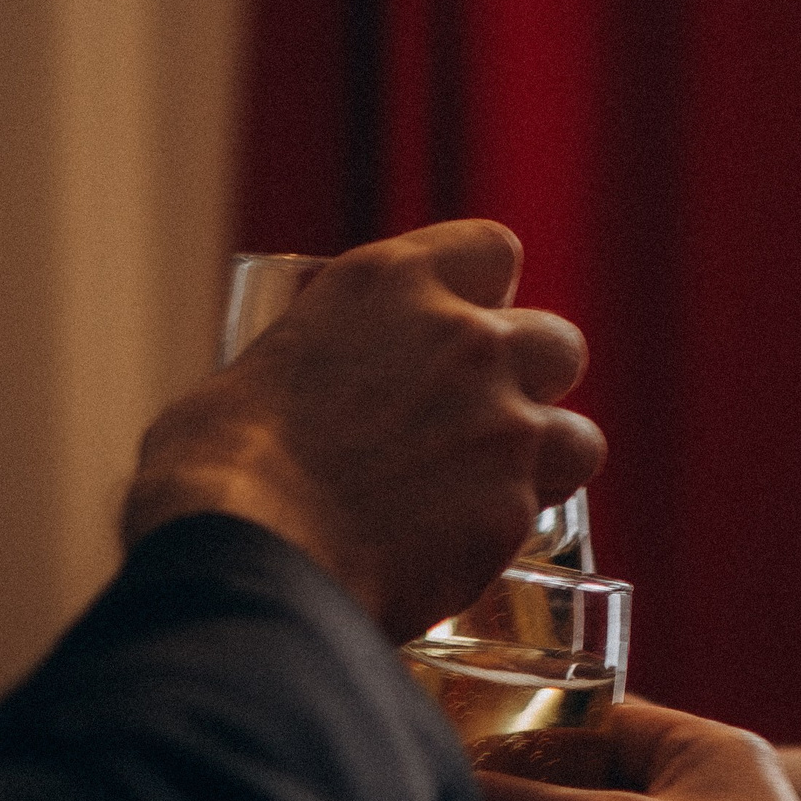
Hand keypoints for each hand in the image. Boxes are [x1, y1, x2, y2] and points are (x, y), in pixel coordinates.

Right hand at [123, 222, 599, 638]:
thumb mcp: (261, 368)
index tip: (465, 332)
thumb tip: (310, 401)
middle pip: (557, 342)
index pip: (493, 251)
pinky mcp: (513, 506)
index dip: (487, 296)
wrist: (250, 547)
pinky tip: (464, 550)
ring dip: (548, 463)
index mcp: (389, 283)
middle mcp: (464, 339)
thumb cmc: (218, 465)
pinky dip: (512, 533)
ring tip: (495, 495)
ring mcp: (501, 423)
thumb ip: (321, 365)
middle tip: (484, 424)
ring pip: (581, 436)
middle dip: (532, 383)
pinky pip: (544, 515)